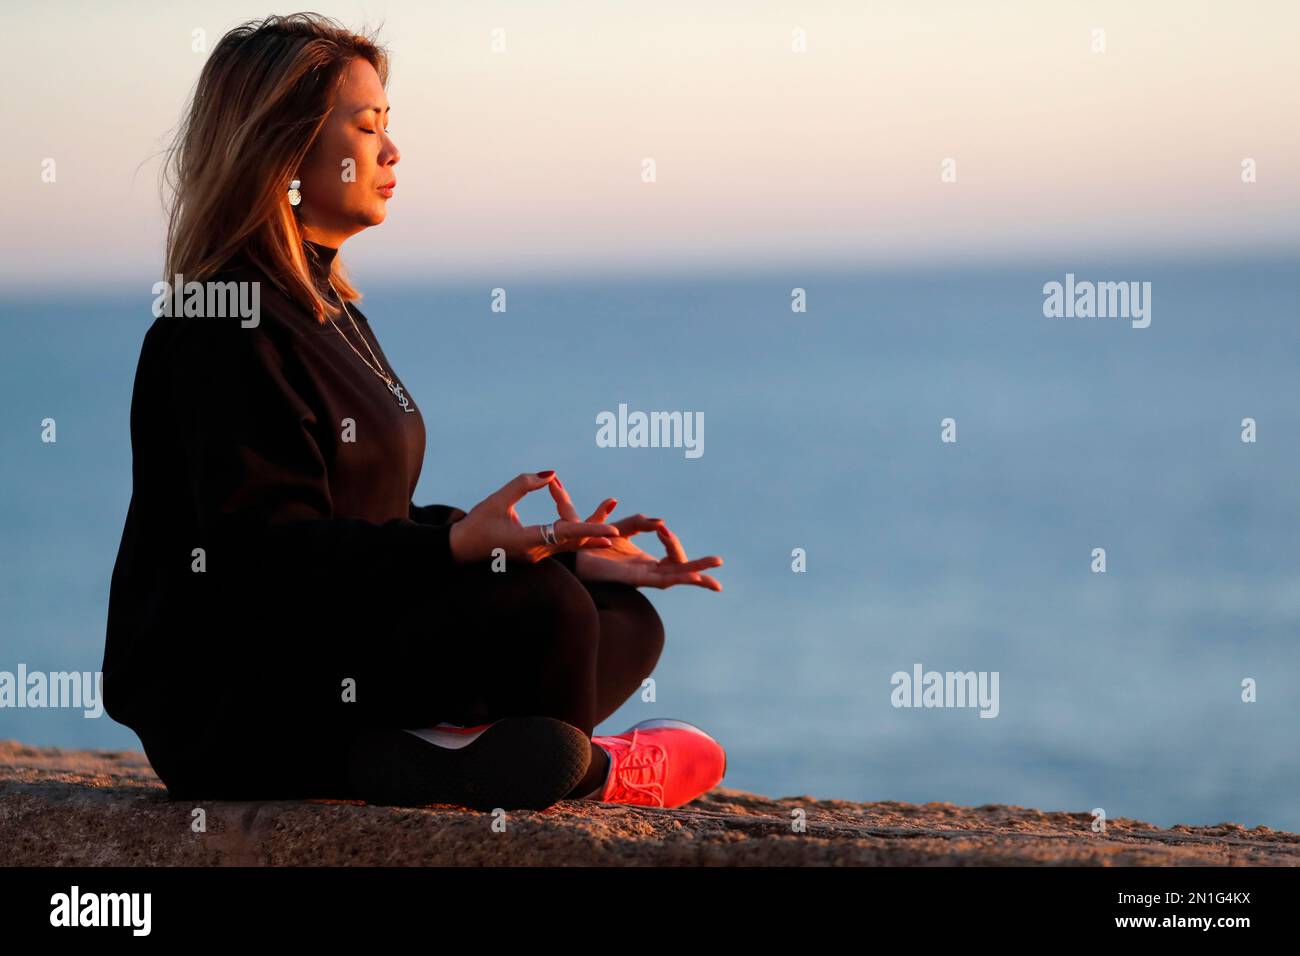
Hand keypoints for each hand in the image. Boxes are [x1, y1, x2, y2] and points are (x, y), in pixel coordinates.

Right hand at [447, 471, 620, 563]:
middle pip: (573, 545)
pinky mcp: (532, 555)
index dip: (590, 531)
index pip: (565, 534)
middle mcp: (535, 553)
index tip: (612, 532)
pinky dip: (575, 539)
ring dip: (588, 539)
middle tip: (621, 531)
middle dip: (596, 537)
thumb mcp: (497, 500)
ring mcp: (535, 556)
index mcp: (528, 540)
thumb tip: (550, 474)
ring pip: (568, 547)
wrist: (459, 550)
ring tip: (613, 532)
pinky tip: (591, 534)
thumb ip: (523, 484)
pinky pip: (559, 547)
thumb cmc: (476, 524)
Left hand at [567, 497, 723, 590]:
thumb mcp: (606, 527)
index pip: (669, 554)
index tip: (660, 526)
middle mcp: (646, 570)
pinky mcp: (638, 579)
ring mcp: (644, 576)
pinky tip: (699, 577)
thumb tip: (625, 505)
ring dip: (698, 569)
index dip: (670, 540)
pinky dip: (683, 577)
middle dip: (700, 565)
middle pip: (680, 569)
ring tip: (717, 563)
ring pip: (678, 574)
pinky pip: (665, 580)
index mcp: (643, 561)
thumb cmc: (584, 547)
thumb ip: (620, 516)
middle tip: (720, 561)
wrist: (568, 557)